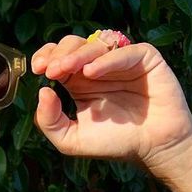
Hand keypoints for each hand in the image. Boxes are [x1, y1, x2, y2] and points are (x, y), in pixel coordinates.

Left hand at [31, 34, 191, 175]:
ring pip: (97, 44)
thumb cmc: (115, 142)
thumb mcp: (72, 140)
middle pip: (74, 45)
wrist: (153, 147)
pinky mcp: (145, 58)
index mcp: (80, 81)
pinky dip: (107, 60)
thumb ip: (50, 122)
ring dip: (78, 55)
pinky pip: (125, 51)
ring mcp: (122, 61)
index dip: (47, 56)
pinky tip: (91, 72)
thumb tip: (43, 91)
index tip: (38, 69)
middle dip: (59, 54)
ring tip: (65, 69)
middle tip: (50, 70)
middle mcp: (99, 67)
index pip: (59, 58)